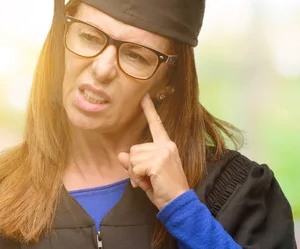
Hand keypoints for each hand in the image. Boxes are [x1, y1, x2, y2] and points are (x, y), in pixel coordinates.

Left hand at [117, 94, 189, 209]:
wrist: (178, 202)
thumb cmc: (164, 189)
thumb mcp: (147, 174)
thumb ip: (134, 163)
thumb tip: (120, 154)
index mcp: (166, 145)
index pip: (156, 125)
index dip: (149, 110)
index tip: (144, 96)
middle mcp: (166, 145)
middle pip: (134, 149)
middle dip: (135, 167)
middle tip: (147, 179)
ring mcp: (162, 153)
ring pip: (133, 159)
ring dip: (136, 174)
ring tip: (150, 182)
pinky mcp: (157, 162)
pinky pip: (134, 168)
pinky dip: (138, 179)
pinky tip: (150, 184)